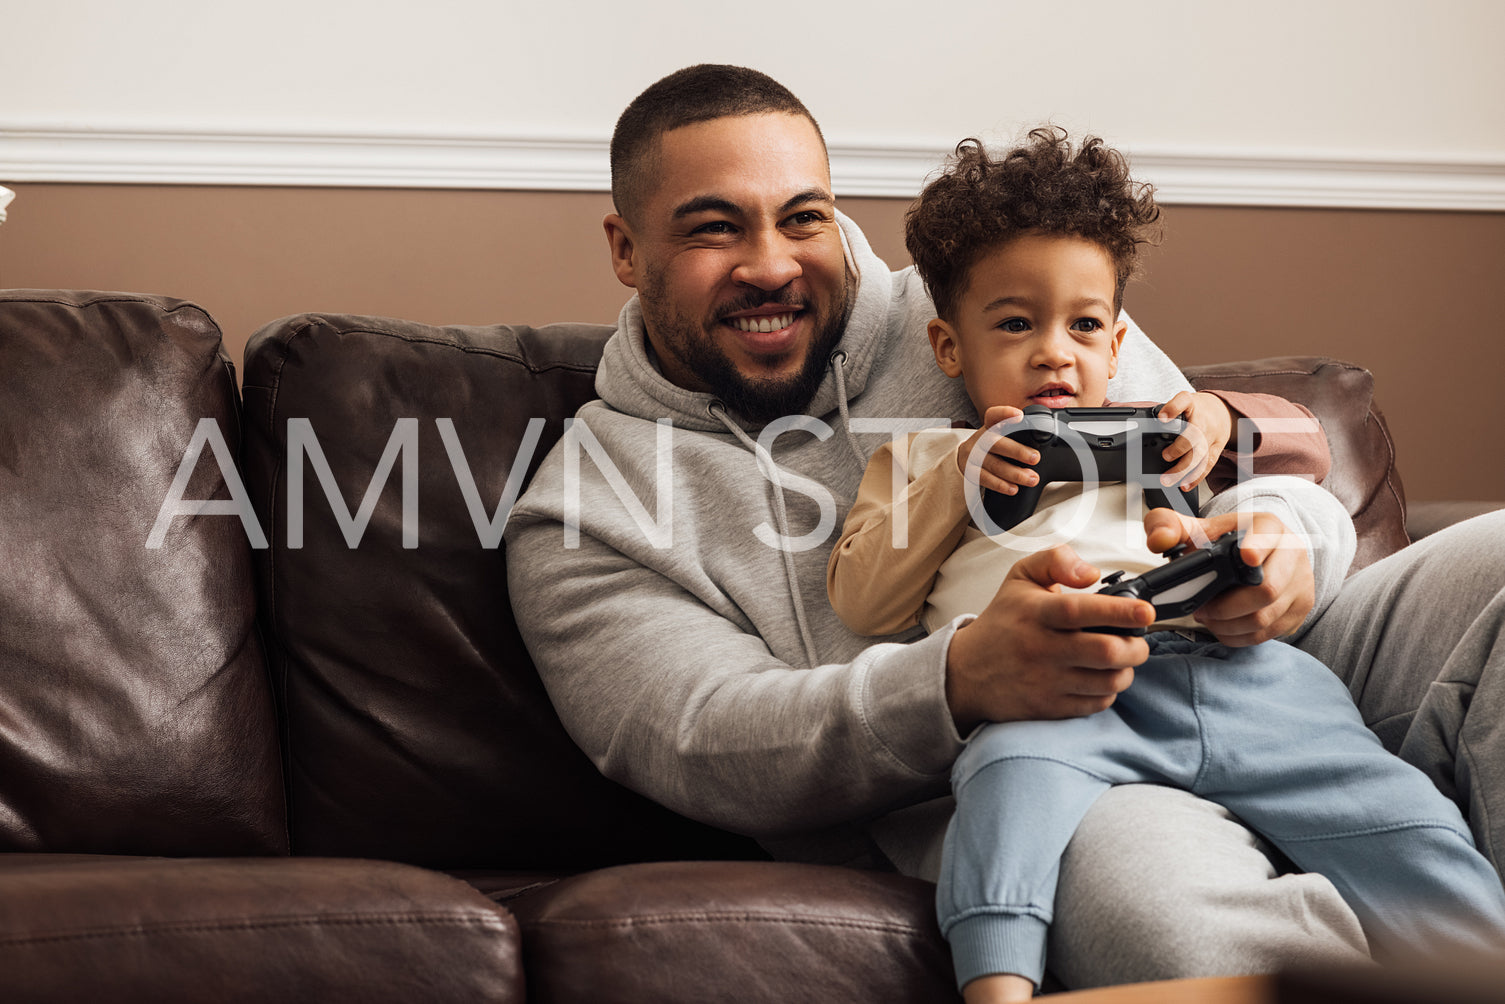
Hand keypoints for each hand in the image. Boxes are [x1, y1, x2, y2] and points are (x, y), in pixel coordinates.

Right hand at [945, 545, 1152, 731]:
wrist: (966, 671)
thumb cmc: (1003, 621)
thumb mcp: (1020, 577)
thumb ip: (1056, 561)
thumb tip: (1091, 573)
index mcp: (1035, 613)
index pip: (1080, 611)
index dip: (1119, 611)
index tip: (1145, 611)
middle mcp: (1040, 649)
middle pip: (1105, 652)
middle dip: (1137, 646)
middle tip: (1138, 639)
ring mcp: (1045, 682)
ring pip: (1107, 682)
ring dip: (1126, 670)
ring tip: (1122, 658)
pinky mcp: (1049, 707)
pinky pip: (1096, 704)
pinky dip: (1108, 691)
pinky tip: (1101, 677)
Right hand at [956, 405, 1036, 495]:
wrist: (964, 457)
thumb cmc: (991, 446)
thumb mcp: (999, 435)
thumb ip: (1017, 434)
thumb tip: (1046, 437)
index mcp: (990, 426)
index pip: (994, 415)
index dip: (1005, 413)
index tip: (1019, 415)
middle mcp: (980, 439)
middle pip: (997, 443)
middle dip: (1017, 451)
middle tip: (1035, 458)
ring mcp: (973, 455)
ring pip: (994, 464)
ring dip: (1014, 473)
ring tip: (1031, 479)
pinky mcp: (969, 471)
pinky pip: (985, 479)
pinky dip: (1000, 485)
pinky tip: (1013, 488)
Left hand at [1143, 508, 1313, 645]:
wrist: (1257, 554)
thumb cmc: (1224, 543)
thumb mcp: (1196, 529)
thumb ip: (1168, 526)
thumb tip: (1157, 541)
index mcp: (1268, 527)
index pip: (1268, 535)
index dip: (1257, 547)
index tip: (1245, 556)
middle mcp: (1292, 554)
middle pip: (1266, 589)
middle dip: (1225, 606)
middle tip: (1200, 608)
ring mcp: (1300, 584)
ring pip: (1265, 617)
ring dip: (1228, 624)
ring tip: (1207, 617)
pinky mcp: (1299, 610)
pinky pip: (1268, 633)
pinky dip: (1238, 635)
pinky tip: (1222, 626)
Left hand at [1158, 391, 1231, 492]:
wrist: (1224, 412)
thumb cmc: (1198, 409)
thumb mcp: (1183, 402)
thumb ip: (1167, 411)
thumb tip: (1151, 421)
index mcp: (1191, 404)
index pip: (1183, 401)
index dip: (1173, 408)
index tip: (1162, 417)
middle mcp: (1203, 420)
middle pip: (1193, 435)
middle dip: (1179, 448)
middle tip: (1165, 456)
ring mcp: (1211, 436)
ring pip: (1200, 454)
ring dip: (1184, 469)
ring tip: (1168, 479)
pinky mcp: (1216, 449)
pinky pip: (1208, 465)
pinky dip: (1196, 477)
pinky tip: (1184, 485)